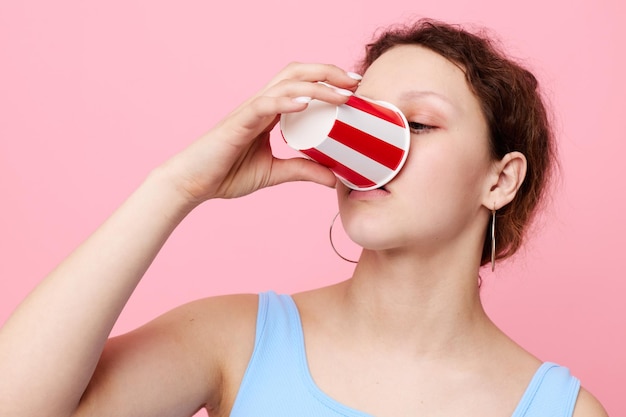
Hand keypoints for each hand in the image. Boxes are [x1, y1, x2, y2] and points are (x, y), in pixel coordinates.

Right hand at [159, 62, 361, 203]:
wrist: (192, 183)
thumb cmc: (226, 174)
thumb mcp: (274, 173)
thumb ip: (302, 171)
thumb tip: (334, 178)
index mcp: (270, 112)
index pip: (301, 85)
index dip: (327, 81)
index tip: (354, 89)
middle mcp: (261, 104)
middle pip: (297, 73)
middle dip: (328, 72)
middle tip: (355, 82)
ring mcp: (249, 110)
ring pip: (285, 83)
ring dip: (317, 85)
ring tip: (342, 92)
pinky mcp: (238, 122)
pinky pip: (265, 105)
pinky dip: (286, 101)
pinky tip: (306, 103)